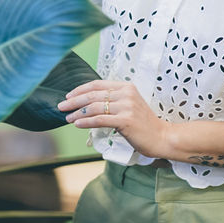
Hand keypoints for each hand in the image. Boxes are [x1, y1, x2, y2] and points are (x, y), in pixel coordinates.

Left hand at [57, 80, 171, 158]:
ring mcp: (126, 107)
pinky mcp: (125, 121)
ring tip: (67, 118)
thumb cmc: (144, 124)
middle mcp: (126, 94)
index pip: (97, 84)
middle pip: (93, 95)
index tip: (68, 95)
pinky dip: (86, 122)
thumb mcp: (129, 106)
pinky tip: (77, 124)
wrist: (162, 137)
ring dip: (77, 113)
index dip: (80, 89)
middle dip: (74, 101)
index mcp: (126, 87)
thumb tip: (88, 105)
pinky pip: (100, 120)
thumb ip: (113, 102)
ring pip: (94, 107)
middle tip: (61, 106)